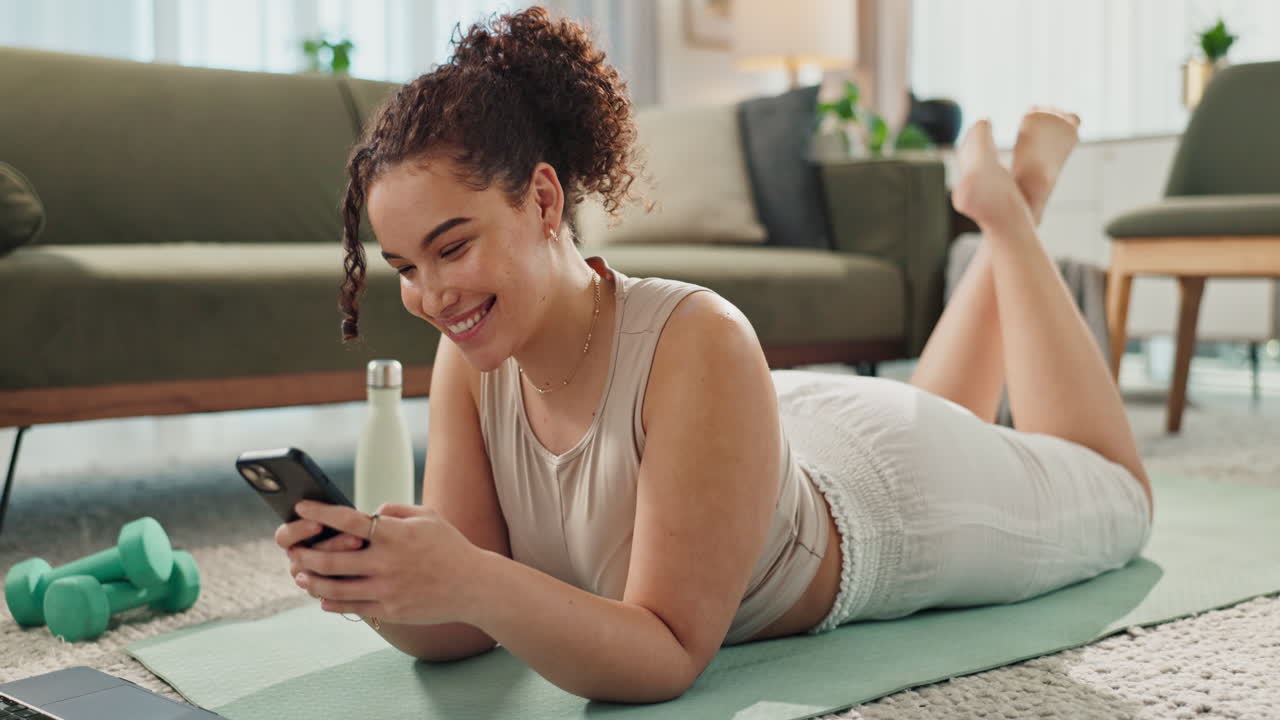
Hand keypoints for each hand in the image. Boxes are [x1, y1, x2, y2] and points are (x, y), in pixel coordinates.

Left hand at [282, 502, 483, 625]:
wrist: (473, 585)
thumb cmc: (449, 546)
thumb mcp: (427, 516)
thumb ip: (393, 510)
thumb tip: (367, 513)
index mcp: (395, 534)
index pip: (347, 520)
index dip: (320, 512)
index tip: (300, 506)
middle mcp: (387, 562)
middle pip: (331, 559)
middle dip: (305, 554)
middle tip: (292, 551)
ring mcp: (387, 589)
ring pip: (335, 587)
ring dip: (312, 581)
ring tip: (300, 576)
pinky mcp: (389, 609)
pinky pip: (352, 606)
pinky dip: (331, 601)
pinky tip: (322, 596)